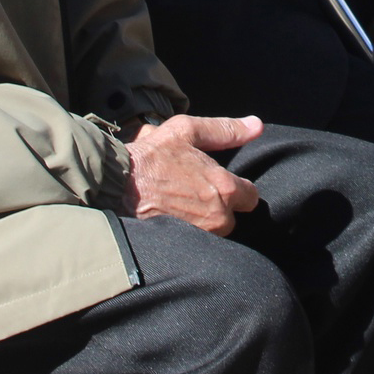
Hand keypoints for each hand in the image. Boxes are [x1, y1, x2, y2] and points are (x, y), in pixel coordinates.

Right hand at [123, 114, 263, 234]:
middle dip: (222, 208)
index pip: (251, 197)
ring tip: (185, 206)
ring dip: (205, 222)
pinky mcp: (181, 248)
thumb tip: (256, 125)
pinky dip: (189, 233)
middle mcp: (217, 217)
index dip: (239, 188)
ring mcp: (199, 236)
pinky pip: (196, 242)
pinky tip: (174, 219)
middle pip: (234, 218)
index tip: (222, 183)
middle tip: (201, 194)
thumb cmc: (153, 156)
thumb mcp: (188, 131)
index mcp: (225, 189)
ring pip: (215, 232)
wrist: (116, 185)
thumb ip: (226, 129)